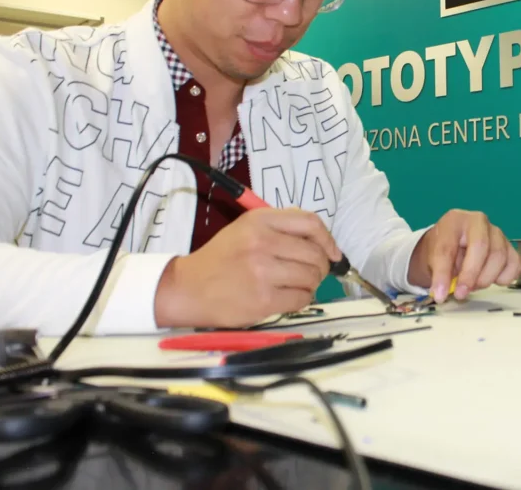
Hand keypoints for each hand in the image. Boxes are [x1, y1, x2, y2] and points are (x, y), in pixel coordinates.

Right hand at [154, 207, 340, 327]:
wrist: (188, 289)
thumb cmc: (222, 258)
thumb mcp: (247, 229)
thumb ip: (281, 228)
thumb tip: (323, 242)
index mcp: (260, 221)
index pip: (310, 223)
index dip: (328, 239)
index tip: (333, 253)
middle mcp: (262, 242)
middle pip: (315, 254)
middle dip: (321, 266)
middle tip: (312, 273)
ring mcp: (263, 271)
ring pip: (311, 277)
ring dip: (311, 284)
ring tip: (296, 285)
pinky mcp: (263, 299)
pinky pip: (301, 298)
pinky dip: (302, 299)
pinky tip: (289, 297)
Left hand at [408, 209, 520, 302]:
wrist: (456, 242)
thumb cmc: (444, 247)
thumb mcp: (433, 258)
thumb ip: (438, 274)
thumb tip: (441, 295)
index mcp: (455, 220)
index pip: (449, 246)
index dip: (443, 273)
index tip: (440, 295)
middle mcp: (479, 221)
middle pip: (481, 246)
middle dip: (470, 275)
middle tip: (461, 293)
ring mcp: (498, 233)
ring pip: (499, 257)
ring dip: (485, 279)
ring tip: (472, 286)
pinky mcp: (510, 247)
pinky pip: (515, 264)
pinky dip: (504, 278)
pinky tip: (492, 280)